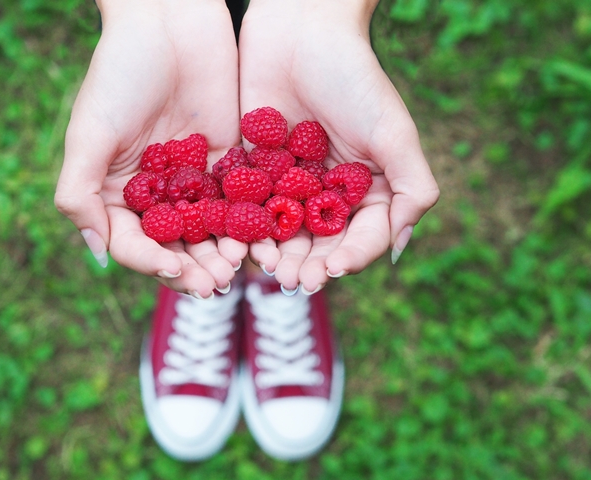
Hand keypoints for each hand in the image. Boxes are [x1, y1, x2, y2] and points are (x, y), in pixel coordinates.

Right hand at [55, 0, 246, 297]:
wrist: (168, 20)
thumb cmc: (119, 73)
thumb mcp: (88, 134)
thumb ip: (81, 195)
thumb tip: (97, 256)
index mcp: (117, 191)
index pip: (134, 243)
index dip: (152, 263)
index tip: (175, 271)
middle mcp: (155, 192)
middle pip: (175, 246)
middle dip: (194, 268)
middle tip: (216, 285)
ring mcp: (192, 180)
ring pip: (209, 232)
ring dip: (222, 254)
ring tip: (237, 269)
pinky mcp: (226, 162)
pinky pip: (238, 202)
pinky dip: (247, 225)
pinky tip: (259, 241)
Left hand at [239, 0, 439, 292]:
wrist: (300, 29)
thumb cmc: (354, 77)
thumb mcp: (394, 133)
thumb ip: (412, 188)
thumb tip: (399, 247)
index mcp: (365, 187)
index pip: (359, 236)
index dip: (348, 258)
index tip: (331, 271)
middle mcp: (327, 191)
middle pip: (318, 242)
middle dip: (307, 264)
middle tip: (292, 280)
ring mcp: (289, 184)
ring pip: (282, 232)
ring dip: (275, 254)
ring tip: (265, 266)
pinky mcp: (253, 170)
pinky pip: (248, 208)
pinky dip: (244, 228)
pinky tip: (238, 243)